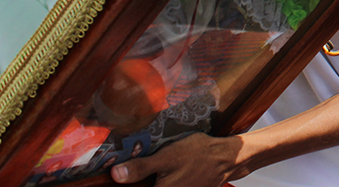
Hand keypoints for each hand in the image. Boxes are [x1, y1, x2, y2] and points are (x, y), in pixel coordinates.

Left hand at [111, 133, 242, 186]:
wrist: (225, 158)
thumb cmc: (197, 154)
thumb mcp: (167, 156)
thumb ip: (141, 167)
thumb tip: (115, 174)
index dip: (124, 186)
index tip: (113, 179)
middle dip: (134, 181)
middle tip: (126, 170)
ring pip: (156, 186)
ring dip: (147, 180)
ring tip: (144, 171)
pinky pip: (166, 186)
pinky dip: (159, 181)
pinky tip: (160, 173)